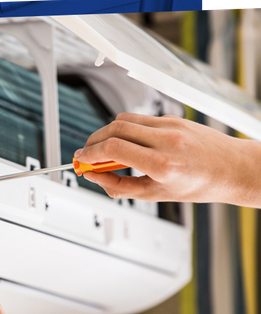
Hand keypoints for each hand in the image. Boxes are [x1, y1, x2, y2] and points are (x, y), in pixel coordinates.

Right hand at [74, 113, 260, 206]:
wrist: (231, 168)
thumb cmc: (199, 184)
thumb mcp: (155, 195)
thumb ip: (120, 186)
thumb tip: (96, 176)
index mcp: (163, 164)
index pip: (113, 149)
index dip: (91, 154)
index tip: (81, 159)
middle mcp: (166, 140)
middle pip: (114, 129)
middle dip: (93, 141)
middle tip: (86, 155)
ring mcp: (170, 125)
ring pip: (123, 120)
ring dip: (106, 133)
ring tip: (104, 150)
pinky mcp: (172, 118)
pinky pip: (139, 119)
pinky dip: (124, 129)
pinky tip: (126, 143)